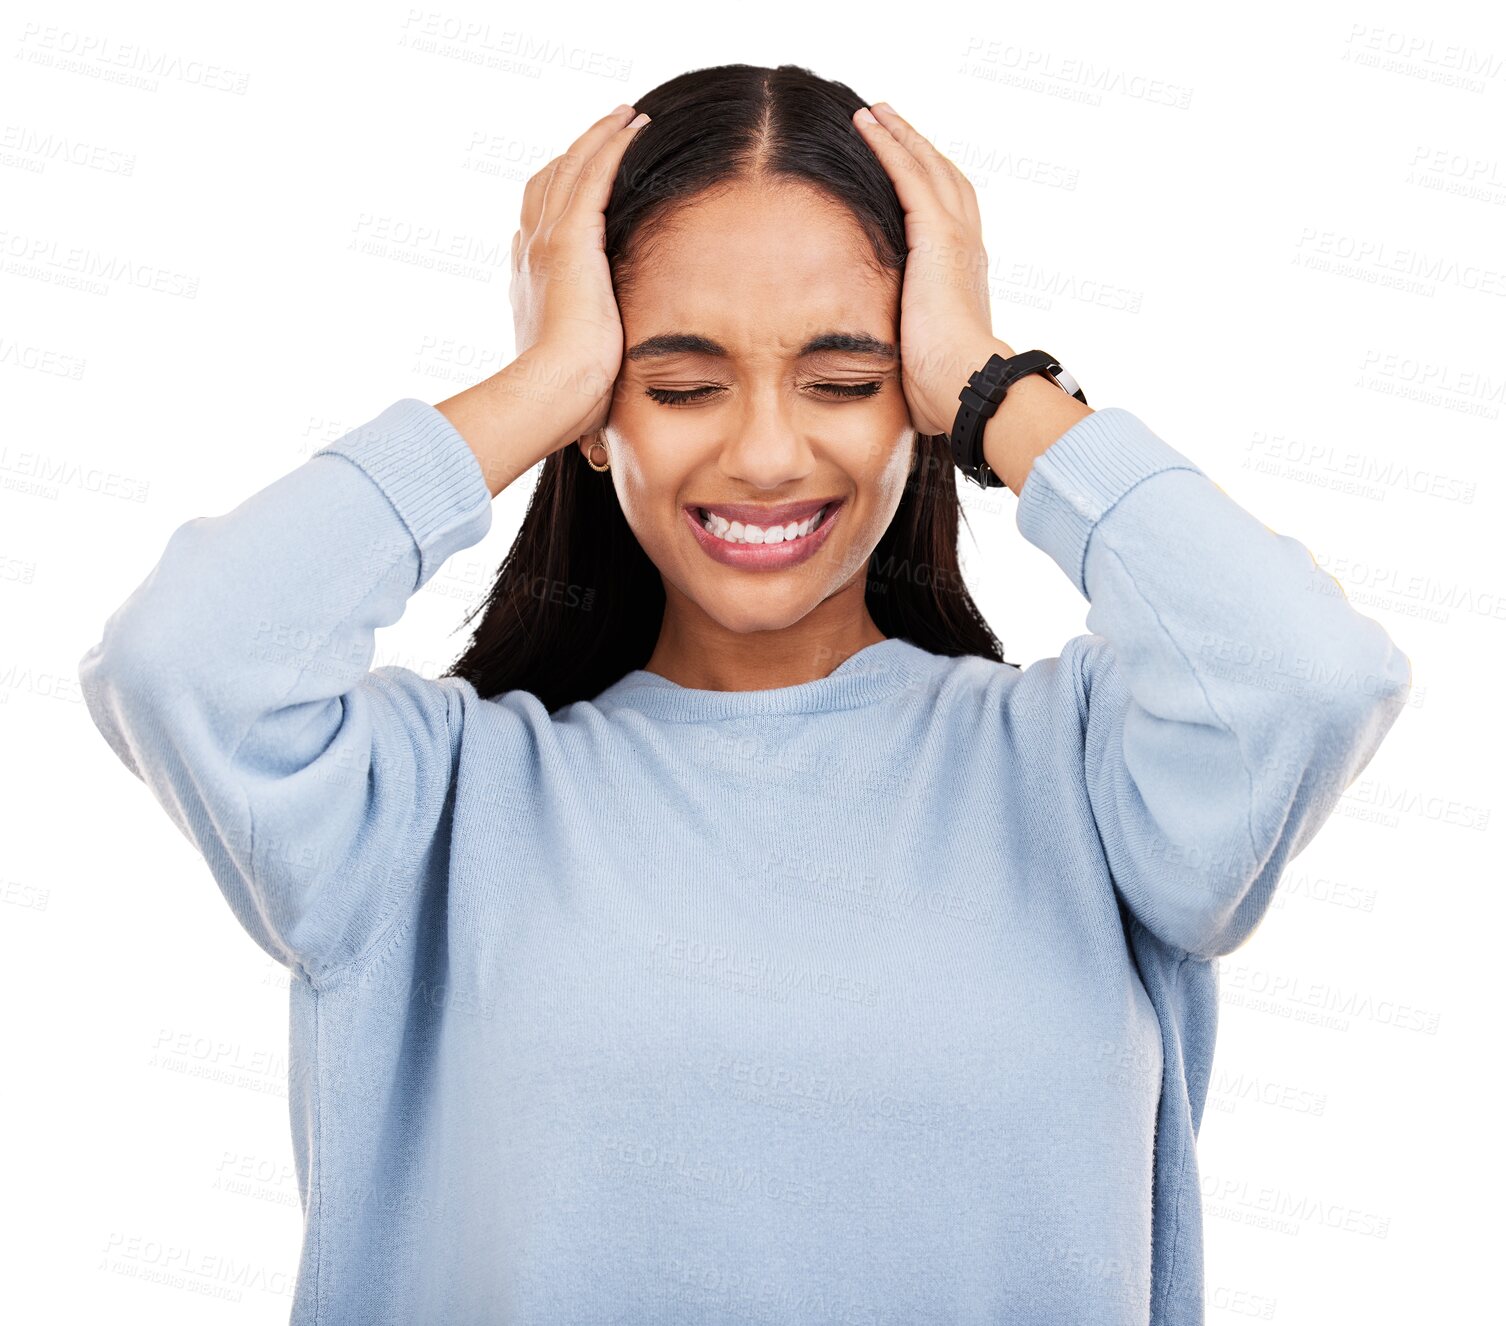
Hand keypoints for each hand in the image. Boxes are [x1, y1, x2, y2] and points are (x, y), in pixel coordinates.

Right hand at [509, 103, 650, 448]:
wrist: (549, 395)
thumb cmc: (563, 406)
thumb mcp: (574, 390)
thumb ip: (584, 393)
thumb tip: (594, 447)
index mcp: (530, 287)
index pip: (539, 230)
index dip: (558, 203)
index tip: (580, 189)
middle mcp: (530, 256)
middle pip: (548, 187)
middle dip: (575, 158)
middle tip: (604, 133)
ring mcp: (547, 243)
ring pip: (570, 171)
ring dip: (597, 138)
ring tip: (624, 116)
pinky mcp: (572, 239)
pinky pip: (592, 174)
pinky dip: (611, 144)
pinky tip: (634, 124)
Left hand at [851, 102, 1006, 436]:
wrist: (966, 387)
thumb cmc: (946, 389)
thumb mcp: (924, 357)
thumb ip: (911, 343)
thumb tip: (891, 368)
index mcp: (965, 274)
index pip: (948, 215)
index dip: (929, 185)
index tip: (906, 166)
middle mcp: (967, 248)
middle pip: (944, 178)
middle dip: (917, 146)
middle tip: (889, 119)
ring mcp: (956, 238)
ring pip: (927, 167)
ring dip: (900, 134)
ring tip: (874, 111)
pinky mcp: (937, 236)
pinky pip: (909, 176)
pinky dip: (890, 145)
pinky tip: (868, 125)